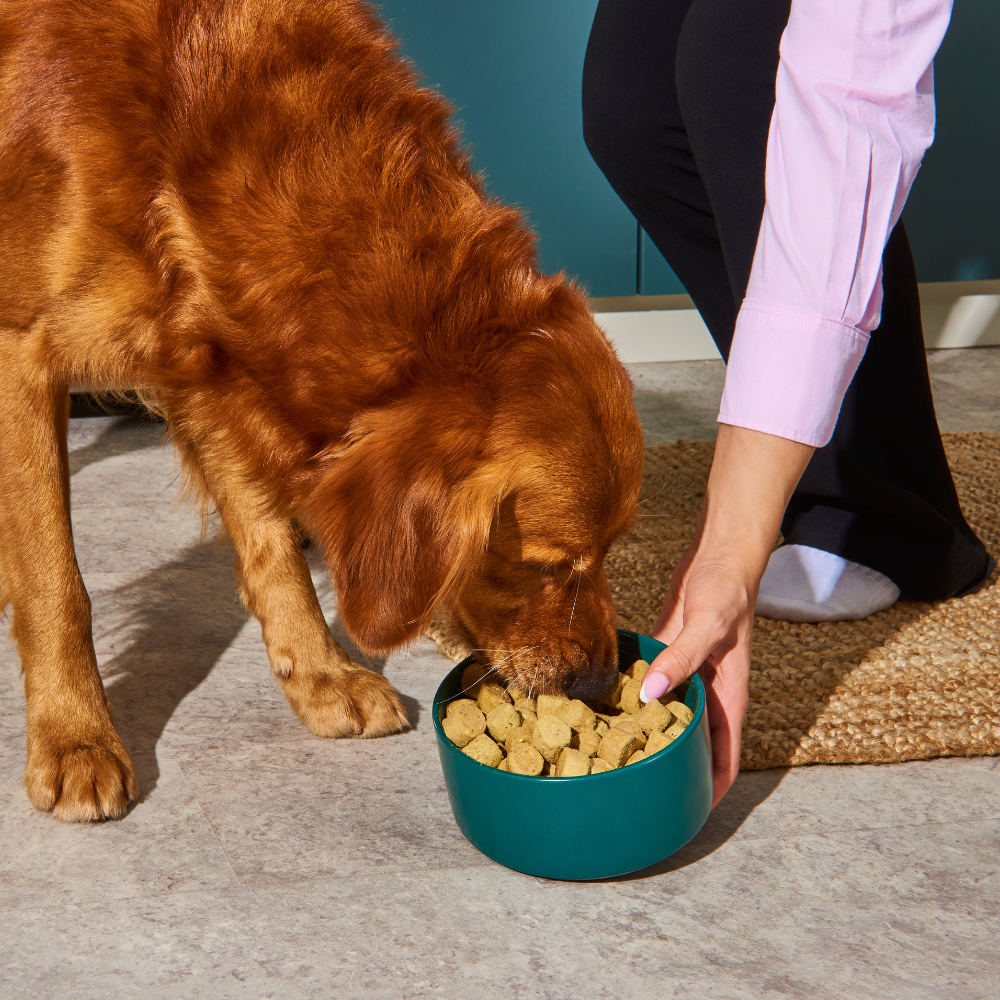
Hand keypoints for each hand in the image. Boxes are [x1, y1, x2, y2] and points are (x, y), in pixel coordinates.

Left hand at [638, 424, 813, 806]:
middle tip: (639, 792)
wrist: (720, 552)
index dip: (709, 787)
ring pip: (669, 715)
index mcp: (728, 695)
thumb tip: (650, 695)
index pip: (724, 755)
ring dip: (650, 735)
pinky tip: (606, 705)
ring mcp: (687, 673)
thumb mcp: (708, 625)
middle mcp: (708, 691)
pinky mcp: (667, 653)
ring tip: (616, 758)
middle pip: (693, 742)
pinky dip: (634, 697)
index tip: (687, 814)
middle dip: (674, 769)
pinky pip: (650, 684)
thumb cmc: (726, 588)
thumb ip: (681, 659)